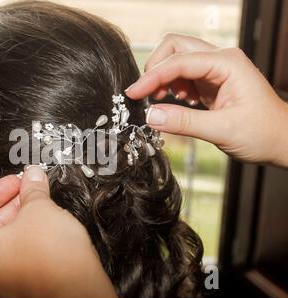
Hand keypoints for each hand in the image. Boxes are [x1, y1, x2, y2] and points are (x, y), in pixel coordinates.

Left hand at [0, 166, 117, 297]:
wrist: (80, 294)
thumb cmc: (53, 263)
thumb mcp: (41, 209)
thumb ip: (32, 189)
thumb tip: (32, 178)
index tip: (14, 181)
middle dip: (11, 203)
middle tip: (29, 190)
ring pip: (2, 243)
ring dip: (19, 221)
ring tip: (40, 207)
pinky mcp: (14, 290)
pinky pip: (13, 259)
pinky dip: (25, 241)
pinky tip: (45, 229)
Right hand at [125, 33, 287, 167]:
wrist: (282, 141)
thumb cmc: (263, 132)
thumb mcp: (222, 130)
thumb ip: (184, 122)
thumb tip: (150, 115)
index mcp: (227, 64)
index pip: (179, 61)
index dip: (152, 77)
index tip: (133, 93)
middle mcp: (220, 60)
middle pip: (175, 47)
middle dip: (156, 68)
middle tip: (146, 93)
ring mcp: (215, 70)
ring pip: (177, 60)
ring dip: (163, 78)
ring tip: (163, 101)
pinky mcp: (211, 82)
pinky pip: (183, 76)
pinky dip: (172, 87)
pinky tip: (179, 104)